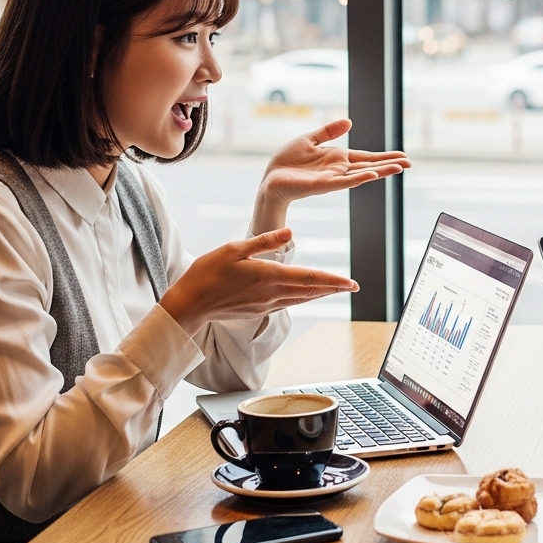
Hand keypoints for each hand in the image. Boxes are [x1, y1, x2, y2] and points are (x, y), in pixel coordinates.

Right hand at [159, 228, 357, 332]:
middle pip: (311, 291)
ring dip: (320, 294)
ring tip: (335, 290)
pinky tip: (305, 296)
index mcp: (269, 276)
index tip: (352, 283)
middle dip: (334, 288)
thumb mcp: (234, 249)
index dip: (333, 281)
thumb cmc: (207, 273)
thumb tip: (290, 232)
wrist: (189, 305)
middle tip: (353, 287)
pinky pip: (288, 304)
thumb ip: (264, 242)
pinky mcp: (258, 310)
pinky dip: (302, 299)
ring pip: (301, 299)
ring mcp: (265, 305)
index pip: (309, 279)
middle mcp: (272, 294)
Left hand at [252, 119, 411, 233]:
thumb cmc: (287, 162)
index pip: (367, 158)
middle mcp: (339, 169)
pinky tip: (371, 175)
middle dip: (390, 165)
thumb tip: (349, 121)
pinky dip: (358, 178)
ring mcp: (332, 178)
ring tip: (399, 168)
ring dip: (380, 172)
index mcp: (338, 159)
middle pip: (370, 166)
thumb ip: (329, 131)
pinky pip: (343, 182)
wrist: (271, 179)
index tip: (403, 156)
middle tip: (410, 164)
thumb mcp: (310, 139)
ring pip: (362, 174)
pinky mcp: (322, 185)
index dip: (385, 157)